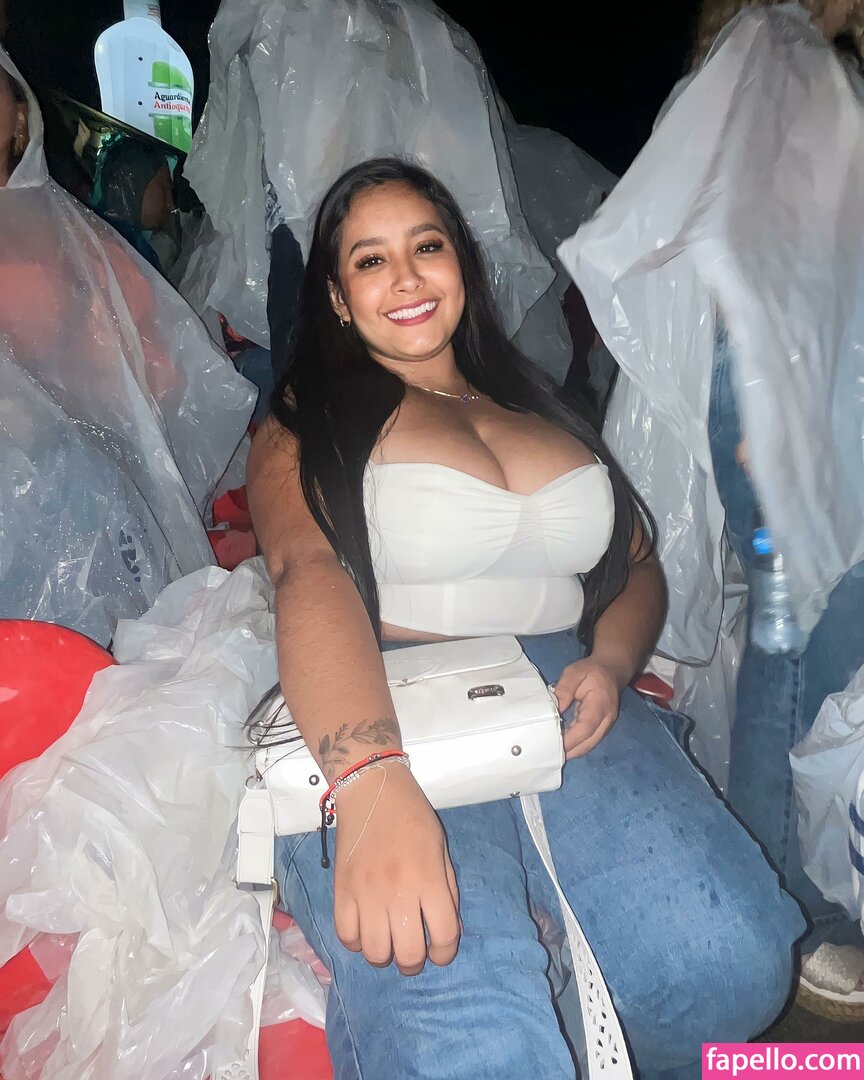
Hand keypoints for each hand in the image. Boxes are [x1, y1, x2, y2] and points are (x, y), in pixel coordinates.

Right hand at [332, 762, 460, 975]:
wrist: (371, 791)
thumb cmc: (412, 817)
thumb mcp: (440, 850)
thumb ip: (446, 890)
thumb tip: (446, 929)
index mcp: (427, 879)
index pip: (443, 935)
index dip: (445, 953)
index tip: (440, 951)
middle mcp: (397, 891)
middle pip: (407, 954)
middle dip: (414, 962)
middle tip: (413, 953)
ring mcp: (366, 894)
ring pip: (374, 952)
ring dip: (384, 956)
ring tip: (388, 944)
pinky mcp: (341, 891)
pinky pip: (346, 936)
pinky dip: (356, 943)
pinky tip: (365, 931)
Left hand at [554, 658, 623, 758]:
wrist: (611, 671)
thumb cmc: (592, 671)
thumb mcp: (574, 672)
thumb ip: (564, 689)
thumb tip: (555, 708)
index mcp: (600, 705)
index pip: (586, 728)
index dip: (570, 739)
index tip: (554, 745)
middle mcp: (606, 719)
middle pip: (588, 742)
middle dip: (569, 751)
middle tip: (549, 754)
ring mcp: (606, 725)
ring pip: (589, 745)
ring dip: (573, 751)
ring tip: (553, 752)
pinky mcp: (602, 727)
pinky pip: (589, 740)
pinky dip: (576, 745)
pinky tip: (563, 745)